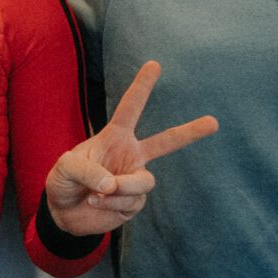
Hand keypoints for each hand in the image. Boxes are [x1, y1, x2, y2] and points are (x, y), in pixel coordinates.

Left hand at [44, 61, 219, 236]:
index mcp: (114, 138)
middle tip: (214, 123)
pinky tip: (96, 203)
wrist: (63, 213)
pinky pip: (132, 202)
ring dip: (122, 188)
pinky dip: (111, 205)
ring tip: (98, 193)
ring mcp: (134, 180)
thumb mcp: (65, 167)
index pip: (130, 108)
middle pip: (166, 142)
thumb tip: (113, 184)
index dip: (141, 87)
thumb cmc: (63, 182)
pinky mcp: (133, 204)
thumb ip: (88, 170)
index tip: (154, 64)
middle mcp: (130, 156)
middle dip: (190, 132)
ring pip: (145, 181)